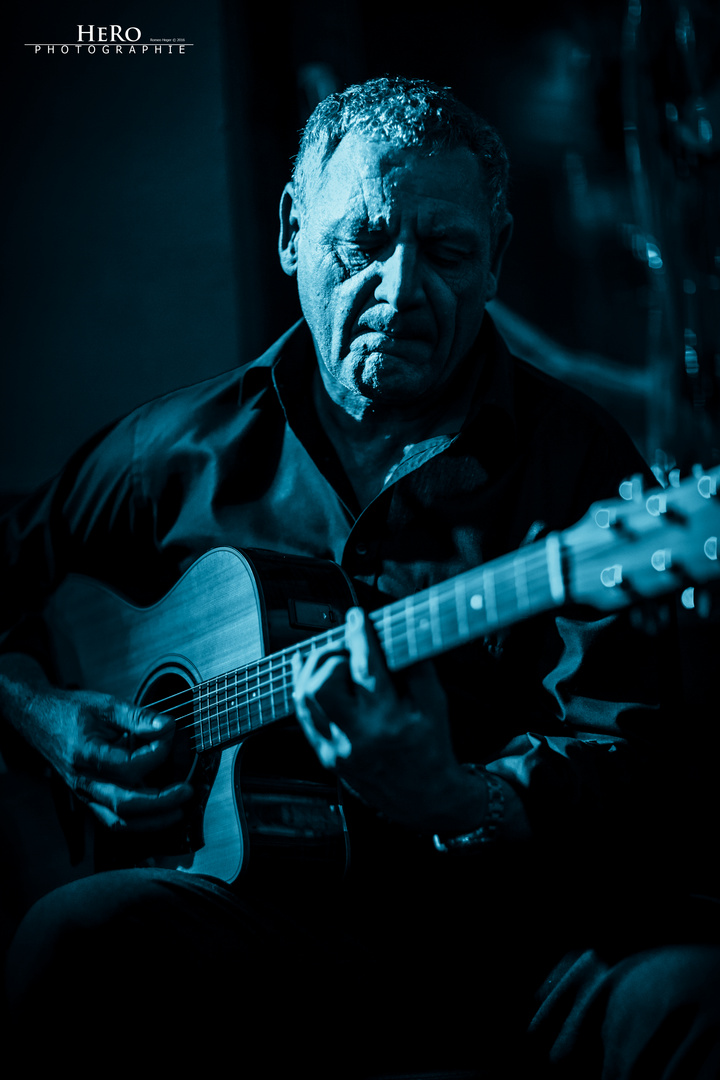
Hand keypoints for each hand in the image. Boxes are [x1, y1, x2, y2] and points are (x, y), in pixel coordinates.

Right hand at [26, 686, 192, 830]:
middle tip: (187, 790)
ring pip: (118, 821)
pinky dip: (138, 824)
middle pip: (124, 802)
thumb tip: (167, 726)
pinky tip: (159, 817)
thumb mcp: (106, 705)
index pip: (126, 766)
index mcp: (86, 754)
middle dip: (161, 800)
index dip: (155, 754)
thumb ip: (138, 717)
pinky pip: (112, 821)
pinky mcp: (88, 799)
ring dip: (152, 820)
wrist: (39, 719)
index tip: (169, 734)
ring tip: (179, 810)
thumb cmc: (71, 711)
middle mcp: (84, 780)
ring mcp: (84, 794)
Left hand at [291, 607, 485, 831]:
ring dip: (315, 670)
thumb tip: (399, 631)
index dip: (359, 635)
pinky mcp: (326, 757)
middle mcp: (359, 736)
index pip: (366, 668)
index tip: (357, 616)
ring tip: (334, 659)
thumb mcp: (436, 705)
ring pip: (305, 699)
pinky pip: (303, 717)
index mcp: (391, 721)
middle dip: (333, 656)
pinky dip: (304, 689)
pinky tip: (312, 674)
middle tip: (348, 649)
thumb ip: (417, 667)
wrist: (425, 800)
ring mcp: (338, 749)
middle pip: (324, 684)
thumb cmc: (432, 747)